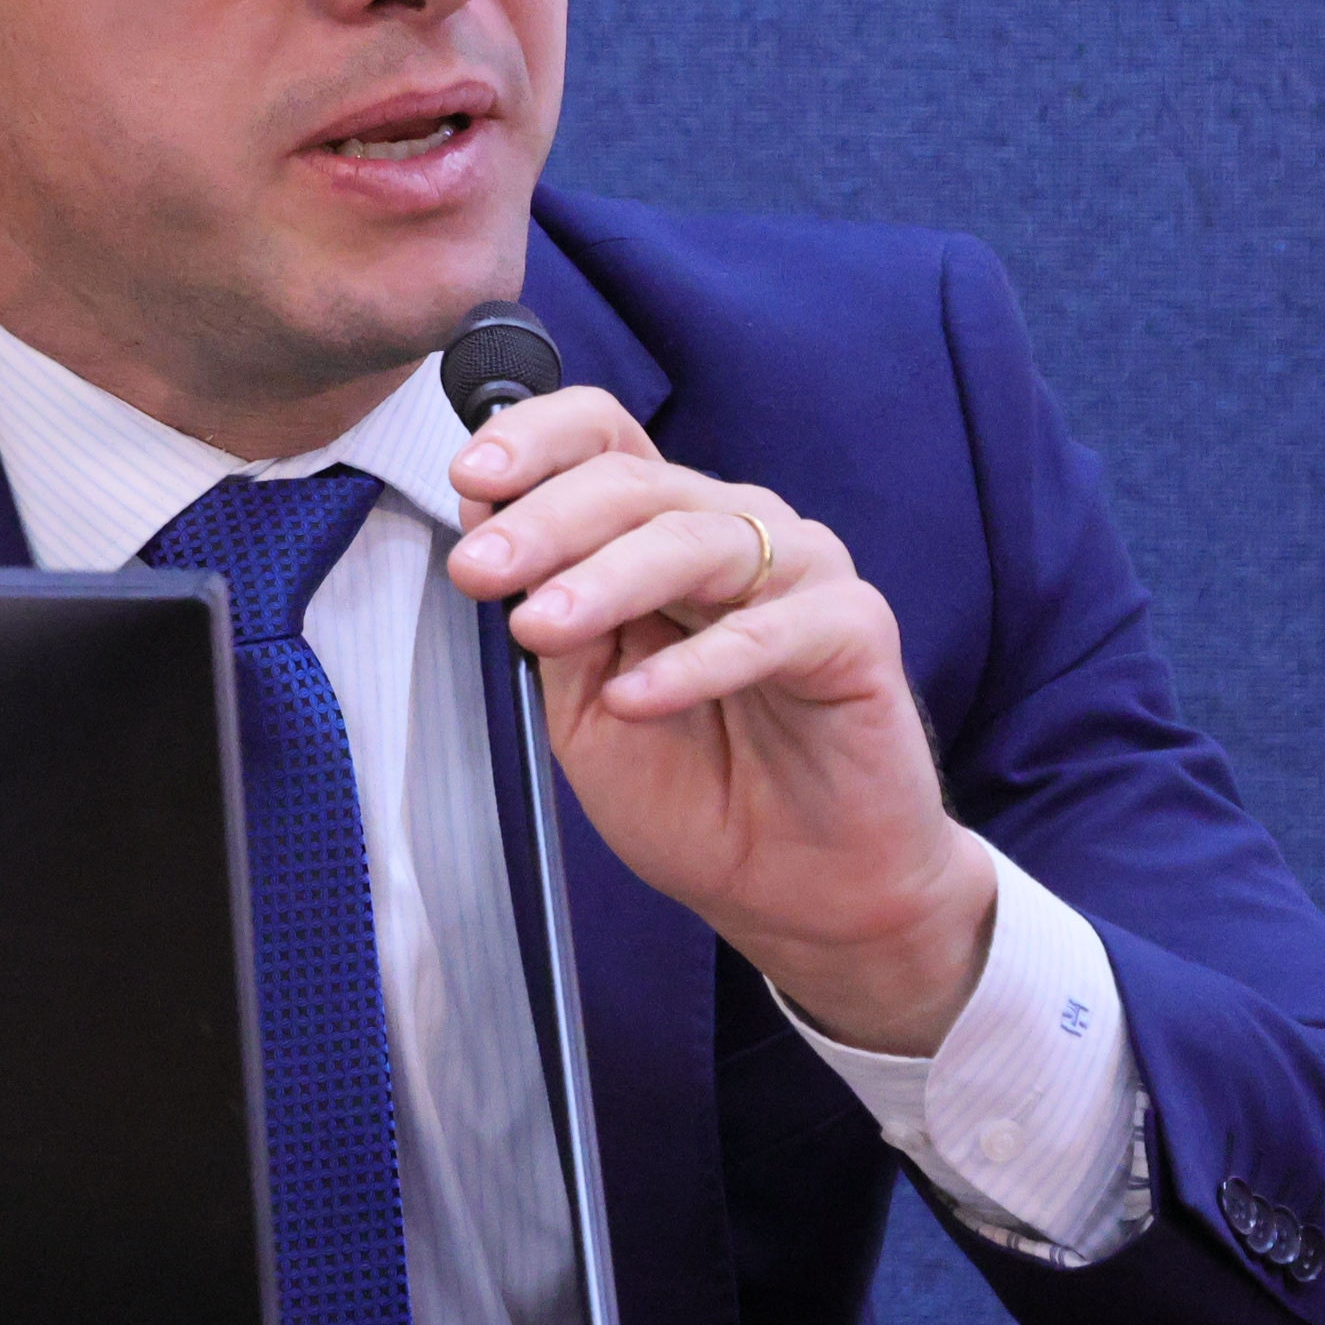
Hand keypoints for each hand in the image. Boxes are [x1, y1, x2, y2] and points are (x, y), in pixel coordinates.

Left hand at [444, 387, 995, 1054]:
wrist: (797, 885)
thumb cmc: (694, 785)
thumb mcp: (581, 704)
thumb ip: (548, 618)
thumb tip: (485, 524)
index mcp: (659, 529)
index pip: (601, 439)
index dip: (534, 440)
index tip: (469, 480)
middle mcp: (732, 530)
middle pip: (633, 484)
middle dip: (543, 522)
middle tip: (477, 570)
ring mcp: (800, 573)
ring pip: (695, 541)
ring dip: (607, 578)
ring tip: (540, 624)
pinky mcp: (855, 632)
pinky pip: (772, 630)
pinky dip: (697, 663)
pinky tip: (636, 698)